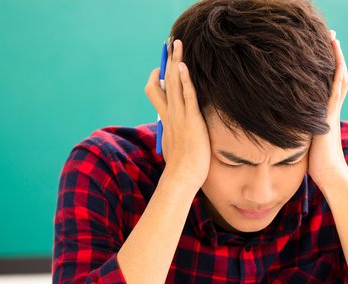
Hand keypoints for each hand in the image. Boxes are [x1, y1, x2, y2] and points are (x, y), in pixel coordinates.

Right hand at [145, 39, 210, 192]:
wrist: (183, 177)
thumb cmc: (181, 166)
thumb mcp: (174, 146)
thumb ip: (173, 135)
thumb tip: (172, 133)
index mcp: (165, 119)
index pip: (156, 92)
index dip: (158, 77)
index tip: (162, 68)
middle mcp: (169, 114)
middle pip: (164, 80)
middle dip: (167, 60)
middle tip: (171, 42)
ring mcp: (179, 116)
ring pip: (175, 83)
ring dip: (176, 61)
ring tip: (177, 43)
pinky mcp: (191, 121)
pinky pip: (187, 96)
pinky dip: (184, 81)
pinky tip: (183, 67)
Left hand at [308, 31, 347, 190]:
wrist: (330, 176)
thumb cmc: (318, 166)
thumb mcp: (306, 143)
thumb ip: (300, 133)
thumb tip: (285, 132)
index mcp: (325, 115)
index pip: (329, 86)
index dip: (328, 69)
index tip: (323, 52)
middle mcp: (331, 110)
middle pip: (337, 77)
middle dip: (334, 57)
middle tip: (332, 37)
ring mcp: (332, 112)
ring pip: (338, 79)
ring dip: (337, 59)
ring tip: (334, 40)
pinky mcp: (330, 117)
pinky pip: (335, 91)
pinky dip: (337, 75)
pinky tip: (336, 62)